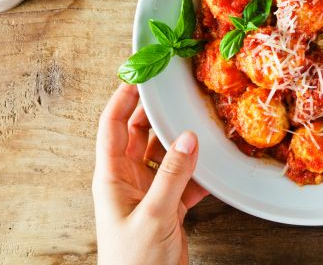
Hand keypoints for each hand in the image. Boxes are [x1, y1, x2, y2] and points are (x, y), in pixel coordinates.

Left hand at [92, 84, 208, 264]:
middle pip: (139, 135)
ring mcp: (149, 192)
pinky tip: (212, 166)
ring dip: (180, 142)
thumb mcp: (154, 214)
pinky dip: (197, 172)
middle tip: (175, 94)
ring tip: (198, 123)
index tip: (138, 77)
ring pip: (165, 155)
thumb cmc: (134, 262)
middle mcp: (128, 180)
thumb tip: (187, 138)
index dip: (122, 100)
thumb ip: (171, 174)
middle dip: (155, 115)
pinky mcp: (168, 206)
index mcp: (112, 177)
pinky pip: (183, 179)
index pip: (111, 127)